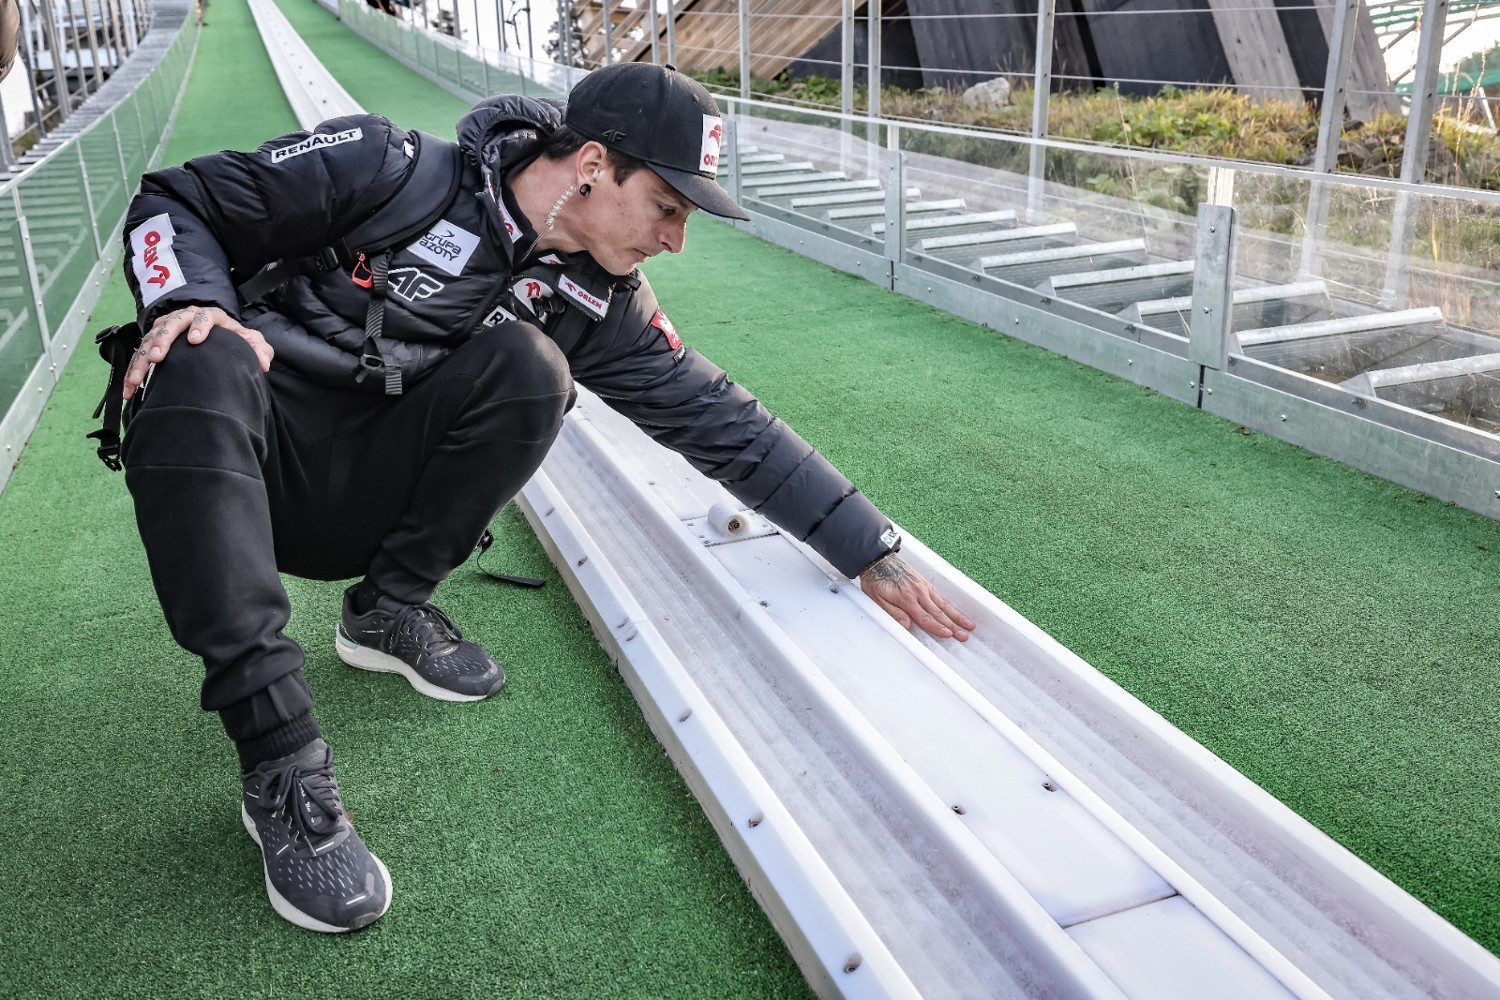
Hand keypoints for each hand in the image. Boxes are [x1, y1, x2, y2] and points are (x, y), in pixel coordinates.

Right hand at [123, 305, 271, 398]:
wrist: (217, 338)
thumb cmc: (233, 340)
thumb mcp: (250, 343)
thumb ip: (259, 350)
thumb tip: (263, 364)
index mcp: (210, 316)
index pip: (205, 316)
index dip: (200, 326)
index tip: (196, 341)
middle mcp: (184, 319)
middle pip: (170, 325)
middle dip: (162, 341)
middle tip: (157, 357)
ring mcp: (166, 331)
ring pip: (150, 342)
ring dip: (141, 360)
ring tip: (137, 379)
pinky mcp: (154, 344)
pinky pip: (140, 357)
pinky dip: (133, 373)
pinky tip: (130, 390)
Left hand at [860, 554, 975, 640]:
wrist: (878, 559)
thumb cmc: (875, 580)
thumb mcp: (877, 599)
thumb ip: (893, 613)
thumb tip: (906, 626)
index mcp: (906, 598)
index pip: (925, 617)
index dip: (937, 627)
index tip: (948, 634)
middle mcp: (919, 593)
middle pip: (939, 613)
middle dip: (953, 626)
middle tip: (965, 635)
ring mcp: (924, 587)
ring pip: (944, 605)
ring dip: (957, 616)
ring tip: (969, 625)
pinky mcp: (926, 584)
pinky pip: (941, 597)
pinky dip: (951, 606)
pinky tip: (958, 613)